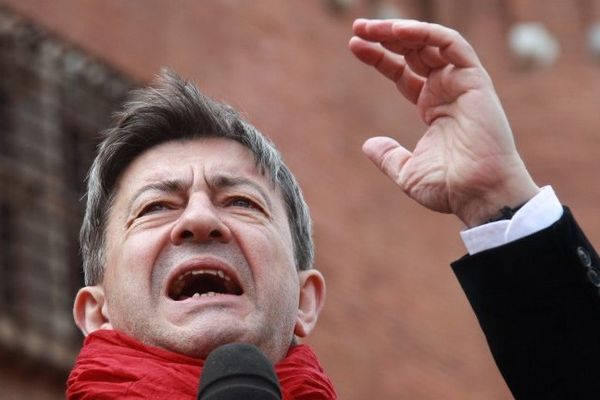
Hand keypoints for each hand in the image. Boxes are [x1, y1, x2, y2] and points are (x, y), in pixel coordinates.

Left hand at [349, 19, 539, 226]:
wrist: (479, 194)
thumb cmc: (449, 188)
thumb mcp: (407, 172)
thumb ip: (388, 156)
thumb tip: (368, 145)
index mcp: (433, 108)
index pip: (403, 73)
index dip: (380, 58)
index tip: (354, 46)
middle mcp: (447, 91)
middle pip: (414, 52)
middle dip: (385, 37)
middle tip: (358, 27)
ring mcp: (462, 84)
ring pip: (430, 43)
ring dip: (400, 30)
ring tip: (369, 26)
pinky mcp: (475, 80)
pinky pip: (452, 45)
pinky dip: (427, 34)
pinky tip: (398, 32)